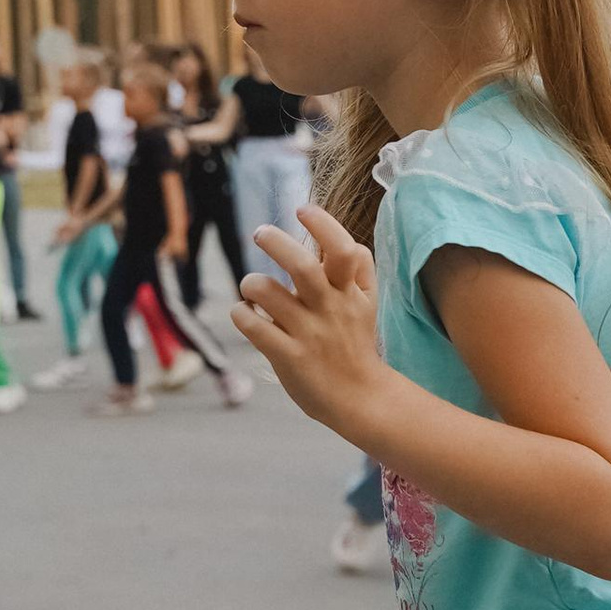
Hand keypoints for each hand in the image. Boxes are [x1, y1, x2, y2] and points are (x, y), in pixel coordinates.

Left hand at [230, 203, 387, 437]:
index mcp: (350, 292)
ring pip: (269, 293)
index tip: (301, 210)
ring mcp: (309, 334)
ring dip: (252, 282)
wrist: (361, 399)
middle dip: (275, 242)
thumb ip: (360, 270)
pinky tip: (246, 314)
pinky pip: (254, 327)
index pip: (343, 249)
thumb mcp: (368, 304)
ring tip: (252, 287)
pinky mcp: (289, 357)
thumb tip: (345, 240)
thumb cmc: (357, 345)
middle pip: (302, 266)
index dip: (322, 224)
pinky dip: (242, 314)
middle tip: (259, 233)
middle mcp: (330, 309)